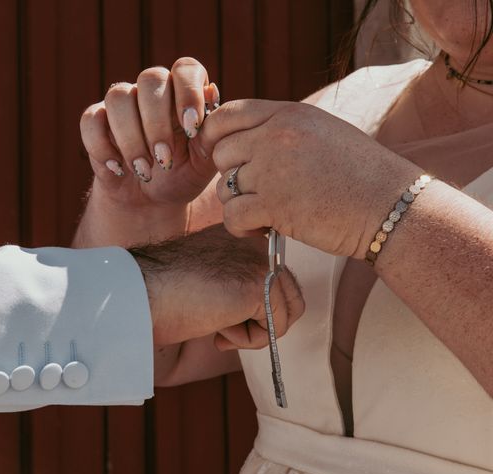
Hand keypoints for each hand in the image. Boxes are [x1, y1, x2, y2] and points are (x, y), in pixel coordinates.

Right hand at [80, 58, 218, 211]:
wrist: (153, 200)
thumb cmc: (184, 174)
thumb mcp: (205, 162)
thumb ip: (212, 132)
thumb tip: (212, 92)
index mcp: (183, 92)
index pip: (185, 68)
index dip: (188, 93)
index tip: (191, 130)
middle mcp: (152, 91)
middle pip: (150, 78)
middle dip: (158, 123)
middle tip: (166, 159)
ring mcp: (123, 104)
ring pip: (118, 96)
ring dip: (132, 138)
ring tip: (144, 170)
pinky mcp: (97, 123)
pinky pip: (91, 120)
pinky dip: (103, 147)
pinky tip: (119, 169)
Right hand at [131, 224, 303, 346]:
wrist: (143, 293)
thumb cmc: (165, 292)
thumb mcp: (211, 279)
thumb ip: (240, 282)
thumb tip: (270, 313)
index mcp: (243, 236)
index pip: (275, 277)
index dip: (256, 307)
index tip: (219, 311)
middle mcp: (257, 242)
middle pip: (290, 295)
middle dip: (261, 321)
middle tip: (223, 327)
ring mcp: (261, 261)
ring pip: (286, 313)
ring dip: (253, 331)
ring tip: (218, 326)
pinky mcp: (260, 285)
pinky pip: (274, 328)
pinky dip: (246, 340)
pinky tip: (217, 328)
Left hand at [199, 100, 421, 257]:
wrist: (389, 206)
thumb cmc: (360, 173)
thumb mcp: (321, 132)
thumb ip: (282, 129)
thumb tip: (243, 137)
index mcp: (288, 114)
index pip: (227, 114)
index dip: (214, 135)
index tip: (222, 155)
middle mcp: (276, 137)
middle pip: (220, 154)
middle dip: (231, 176)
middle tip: (255, 191)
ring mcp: (273, 170)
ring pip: (224, 188)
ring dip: (239, 204)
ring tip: (265, 213)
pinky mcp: (274, 206)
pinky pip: (232, 216)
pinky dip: (240, 227)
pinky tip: (262, 229)